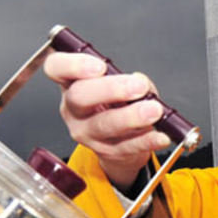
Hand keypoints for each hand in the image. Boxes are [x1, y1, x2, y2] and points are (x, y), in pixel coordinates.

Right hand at [43, 51, 170, 188]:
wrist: (119, 142)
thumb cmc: (115, 104)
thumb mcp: (118, 83)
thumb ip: (129, 78)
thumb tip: (140, 82)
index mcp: (71, 83)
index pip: (56, 68)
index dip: (74, 65)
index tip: (100, 66)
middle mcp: (73, 109)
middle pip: (80, 97)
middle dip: (110, 89)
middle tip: (138, 87)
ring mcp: (87, 133)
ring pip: (104, 124)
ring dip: (131, 116)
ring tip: (153, 110)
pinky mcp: (107, 152)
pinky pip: (127, 146)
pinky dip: (147, 140)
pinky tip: (161, 135)